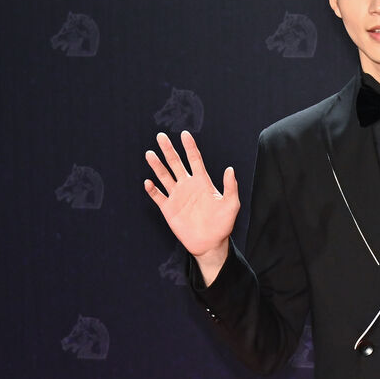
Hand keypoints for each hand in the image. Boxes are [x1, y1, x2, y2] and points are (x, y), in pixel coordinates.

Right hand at [144, 131, 238, 282]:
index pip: (194, 159)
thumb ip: (230, 187)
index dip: (190, 147)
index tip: (184, 134)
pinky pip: (158, 196)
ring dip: (157, 165)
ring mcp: (177, 196)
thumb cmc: (223, 224)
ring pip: (164, 176)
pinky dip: (152, 189)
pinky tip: (148, 182)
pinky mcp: (169, 209)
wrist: (210, 243)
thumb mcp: (231, 205)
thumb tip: (230, 169)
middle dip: (168, 150)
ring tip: (149, 154)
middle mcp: (188, 185)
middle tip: (161, 136)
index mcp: (202, 182)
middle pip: (176, 163)